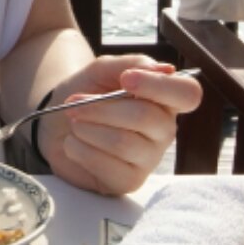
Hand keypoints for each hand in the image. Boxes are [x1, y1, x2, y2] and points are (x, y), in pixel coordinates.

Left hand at [36, 56, 202, 194]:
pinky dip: (79, 149)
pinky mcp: (129, 181)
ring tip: (74, 122)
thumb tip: (163, 69)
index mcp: (165, 100)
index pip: (188, 94)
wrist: (55, 121)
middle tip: (74, 103)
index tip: (126, 80)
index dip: (159, 85)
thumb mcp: (103, 69)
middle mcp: (164, 130)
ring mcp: (149, 158)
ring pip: (122, 142)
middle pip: (145, 117)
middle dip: (101, 107)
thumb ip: (131, 64)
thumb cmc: (85, 93)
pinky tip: (74, 143)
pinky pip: (106, 165)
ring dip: (87, 128)